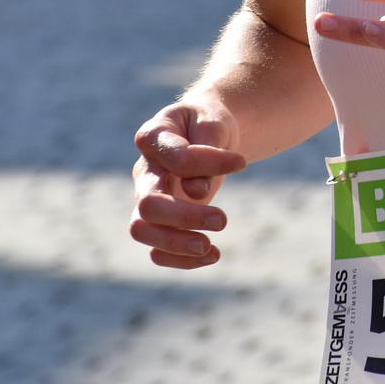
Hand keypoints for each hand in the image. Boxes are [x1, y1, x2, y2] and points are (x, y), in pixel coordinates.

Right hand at [131, 98, 246, 269]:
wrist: (205, 133)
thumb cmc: (208, 124)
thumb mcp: (213, 124)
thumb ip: (205, 150)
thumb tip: (196, 192)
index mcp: (153, 137)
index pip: (177, 159)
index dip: (209, 164)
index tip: (242, 163)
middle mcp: (144, 171)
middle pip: (149, 205)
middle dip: (186, 218)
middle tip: (223, 221)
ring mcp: (146, 198)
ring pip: (142, 230)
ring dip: (177, 245)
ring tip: (211, 249)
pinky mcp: (159, 221)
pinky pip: (155, 248)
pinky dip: (180, 259)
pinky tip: (212, 255)